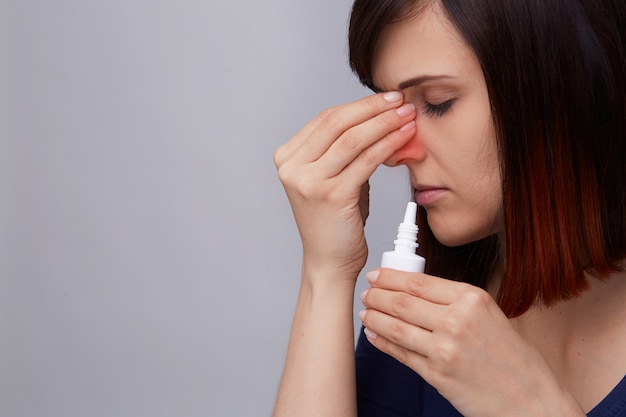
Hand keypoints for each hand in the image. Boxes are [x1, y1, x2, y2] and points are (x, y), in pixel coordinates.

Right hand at [273, 93, 416, 280]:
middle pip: (336, 123)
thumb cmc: (335, 220)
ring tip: (407, 114)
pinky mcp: (331, 195)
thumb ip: (347, 150)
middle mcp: (293, 167)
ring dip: (383, 122)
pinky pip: (365, 160)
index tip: (385, 99)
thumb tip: (382, 120)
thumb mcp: (332, 178)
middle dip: (372, 108)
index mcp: (287, 158)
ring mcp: (309, 181)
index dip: (359, 105)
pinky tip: (404, 137)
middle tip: (400, 99)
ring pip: (352, 138)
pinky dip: (388, 144)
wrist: (329, 261)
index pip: (326, 120)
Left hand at [359, 269, 584, 416]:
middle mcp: (457, 320)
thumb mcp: (489, 314)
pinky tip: (375, 335)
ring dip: (374, 317)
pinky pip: (401, 354)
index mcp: (471, 298)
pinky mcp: (437, 375)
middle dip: (377, 296)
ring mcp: (445, 349)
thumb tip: (414, 291)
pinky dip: (383, 342)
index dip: (390, 277)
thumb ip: (454, 302)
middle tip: (366, 293)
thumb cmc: (513, 358)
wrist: (530, 399)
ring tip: (365, 312)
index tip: (377, 275)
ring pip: (396, 327)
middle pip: (402, 302)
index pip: (418, 281)